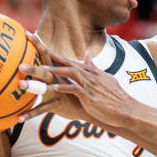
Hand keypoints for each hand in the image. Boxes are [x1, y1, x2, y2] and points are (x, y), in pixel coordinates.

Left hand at [20, 55, 138, 127]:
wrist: (127, 109)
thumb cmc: (115, 97)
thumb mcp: (104, 78)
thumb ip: (93, 67)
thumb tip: (86, 55)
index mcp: (90, 71)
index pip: (68, 60)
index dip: (52, 53)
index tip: (37, 47)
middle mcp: (89, 75)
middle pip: (65, 62)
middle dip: (46, 57)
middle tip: (29, 55)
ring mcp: (89, 84)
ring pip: (68, 73)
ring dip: (51, 72)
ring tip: (36, 71)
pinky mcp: (90, 96)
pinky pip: (75, 89)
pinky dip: (64, 88)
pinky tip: (53, 89)